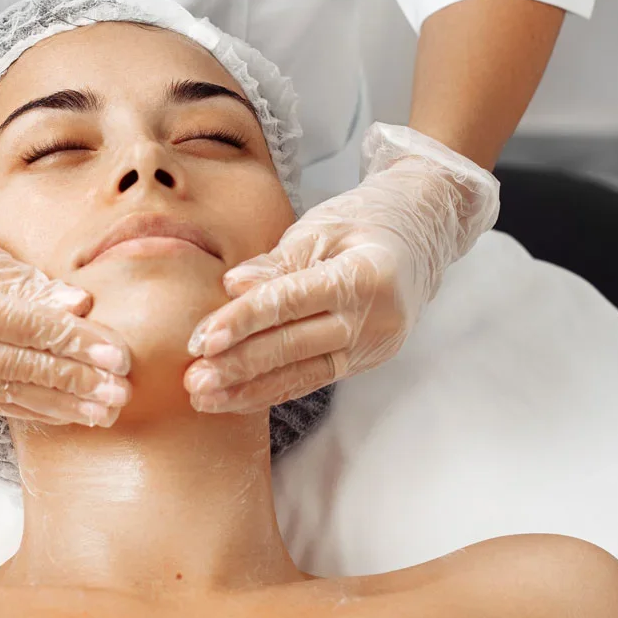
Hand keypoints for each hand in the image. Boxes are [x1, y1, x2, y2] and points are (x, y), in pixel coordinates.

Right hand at [0, 181, 131, 425]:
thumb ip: (25, 281)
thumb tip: (80, 306)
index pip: (18, 326)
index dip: (72, 343)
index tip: (117, 355)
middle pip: (13, 368)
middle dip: (73, 383)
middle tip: (120, 393)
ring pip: (2, 394)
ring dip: (58, 406)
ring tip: (104, 412)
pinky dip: (29, 407)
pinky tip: (65, 414)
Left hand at [183, 123, 499, 412]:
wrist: (424, 232)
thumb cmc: (366, 219)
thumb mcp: (322, 227)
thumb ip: (277, 262)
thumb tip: (233, 286)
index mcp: (365, 274)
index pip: (291, 303)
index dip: (243, 323)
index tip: (202, 340)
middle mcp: (375, 318)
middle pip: (295, 347)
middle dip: (239, 366)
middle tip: (194, 381)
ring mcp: (374, 345)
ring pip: (303, 374)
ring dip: (249, 389)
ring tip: (204, 398)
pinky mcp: (367, 360)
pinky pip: (314, 378)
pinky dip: (273, 389)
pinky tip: (236, 399)